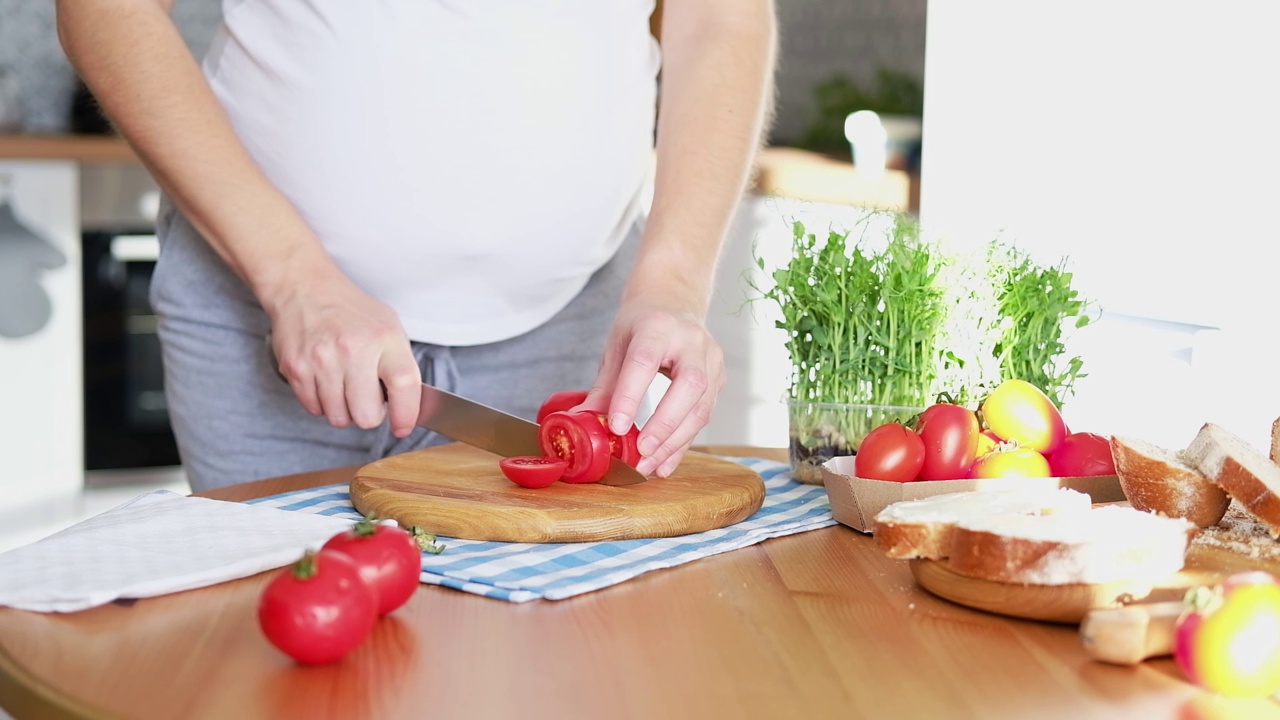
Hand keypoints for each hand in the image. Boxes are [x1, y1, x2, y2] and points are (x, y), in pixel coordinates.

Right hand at [266, 270, 420, 436]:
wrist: (305, 288)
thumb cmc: (351, 311)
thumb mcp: (389, 327)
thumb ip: (401, 365)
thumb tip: (408, 408)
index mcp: (383, 338)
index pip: (404, 386)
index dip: (406, 414)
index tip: (403, 426)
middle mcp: (353, 349)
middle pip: (366, 416)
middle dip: (369, 414)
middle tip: (366, 396)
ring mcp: (321, 360)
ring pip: (338, 417)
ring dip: (344, 409)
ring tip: (344, 384)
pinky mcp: (296, 368)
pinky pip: (314, 409)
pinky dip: (321, 403)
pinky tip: (325, 381)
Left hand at [584, 301, 725, 476]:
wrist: (673, 304)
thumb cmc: (641, 326)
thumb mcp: (616, 346)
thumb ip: (605, 386)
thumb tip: (583, 421)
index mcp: (659, 327)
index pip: (645, 361)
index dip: (631, 396)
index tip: (618, 427)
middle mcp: (692, 341)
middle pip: (689, 385)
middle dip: (665, 424)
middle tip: (643, 451)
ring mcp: (711, 360)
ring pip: (702, 407)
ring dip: (675, 442)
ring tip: (649, 466)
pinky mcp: (719, 379)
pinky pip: (704, 417)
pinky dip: (683, 443)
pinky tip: (665, 462)